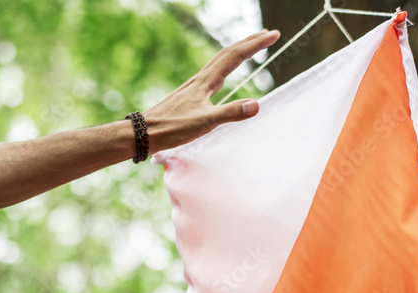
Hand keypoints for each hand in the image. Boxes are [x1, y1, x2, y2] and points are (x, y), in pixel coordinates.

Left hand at [143, 29, 280, 152]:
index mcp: (205, 82)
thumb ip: (230, 113)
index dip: (256, 45)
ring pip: (218, 62)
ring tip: (249, 49)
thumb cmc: (172, 128)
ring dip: (236, 52)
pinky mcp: (188, 96)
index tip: (274, 35)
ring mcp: (193, 87)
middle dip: (248, 42)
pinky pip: (211, 74)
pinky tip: (221, 78)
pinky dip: (223, 68)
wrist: (144, 133)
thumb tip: (257, 105)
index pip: (235, 56)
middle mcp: (200, 79)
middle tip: (268, 35)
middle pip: (227, 53)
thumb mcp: (204, 123)